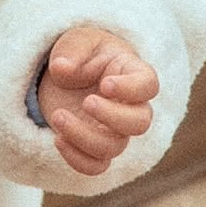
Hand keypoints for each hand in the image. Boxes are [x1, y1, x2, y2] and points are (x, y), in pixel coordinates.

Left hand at [37, 24, 158, 175]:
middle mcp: (129, 106)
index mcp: (132, 73)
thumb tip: (61, 68)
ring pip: (114, 147)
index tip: (105, 84)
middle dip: (113, 117)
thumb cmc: (80, 52)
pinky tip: (57, 139)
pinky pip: (96, 166)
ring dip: (84, 136)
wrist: (66, 73)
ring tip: (58, 116)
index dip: (131, 89)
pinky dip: (77, 159)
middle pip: (140, 123)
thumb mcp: (75, 40)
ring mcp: (113, 130)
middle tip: (86, 102)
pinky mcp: (95, 147)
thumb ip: (72, 50)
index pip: (148, 85)